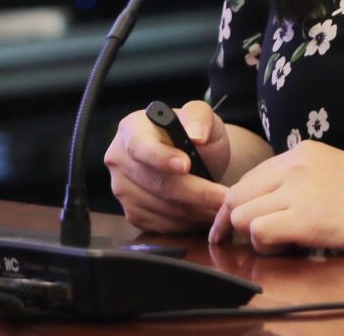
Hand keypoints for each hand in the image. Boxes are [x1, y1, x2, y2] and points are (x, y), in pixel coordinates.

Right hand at [104, 99, 231, 233]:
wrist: (194, 160)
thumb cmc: (195, 134)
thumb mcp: (203, 117)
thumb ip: (200, 117)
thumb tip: (196, 135)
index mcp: (132, 128)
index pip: (140, 146)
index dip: (161, 158)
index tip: (186, 165)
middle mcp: (119, 158)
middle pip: (155, 182)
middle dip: (195, 193)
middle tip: (224, 198)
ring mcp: (121, 188)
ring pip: (160, 208)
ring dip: (194, 211)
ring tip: (221, 208)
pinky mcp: (131, 213)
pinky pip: (159, 225)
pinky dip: (185, 224)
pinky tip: (204, 215)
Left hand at [208, 141, 343, 253]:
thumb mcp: (333, 174)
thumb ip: (300, 182)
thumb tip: (269, 206)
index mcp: (302, 152)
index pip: (250, 176)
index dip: (236, 204)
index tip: (233, 224)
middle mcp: (296, 165)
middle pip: (237, 193)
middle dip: (230, 221)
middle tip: (236, 242)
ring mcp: (300, 190)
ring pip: (241, 214)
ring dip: (249, 236)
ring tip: (275, 245)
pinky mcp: (308, 219)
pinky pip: (260, 233)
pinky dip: (264, 247)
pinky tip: (286, 250)